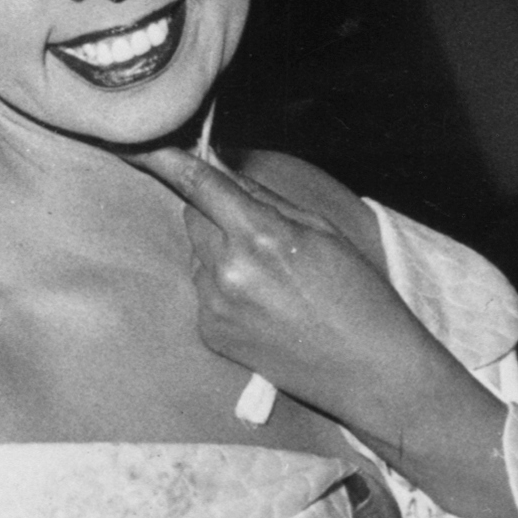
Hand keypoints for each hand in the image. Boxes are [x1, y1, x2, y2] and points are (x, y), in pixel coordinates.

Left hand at [137, 147, 517, 517]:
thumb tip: (225, 170)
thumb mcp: (322, 231)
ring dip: (221, 254)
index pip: (201, 185)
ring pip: (199, 256)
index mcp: (260, 236)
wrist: (370, 372)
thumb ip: (265, 199)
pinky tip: (265, 308)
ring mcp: (214, 305)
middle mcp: (227, 270)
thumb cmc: (359, 295)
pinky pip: (204, 291)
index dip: (170, 160)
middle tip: (262, 234)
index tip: (147, 145)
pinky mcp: (210, 333)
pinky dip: (223, 290)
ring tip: (273, 281)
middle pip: (195, 218)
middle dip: (217, 215)